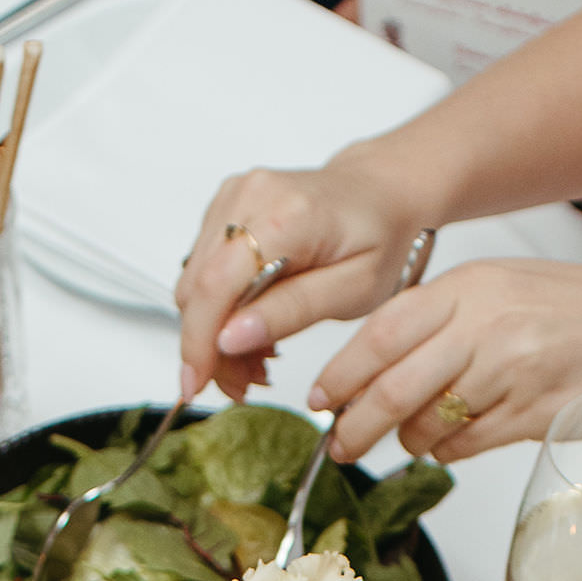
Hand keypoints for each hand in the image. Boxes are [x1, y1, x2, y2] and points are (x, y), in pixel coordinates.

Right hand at [178, 158, 421, 403]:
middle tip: (247, 382)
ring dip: (216, 332)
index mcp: (288, 214)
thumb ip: (292, 311)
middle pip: (199, 288)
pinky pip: (204, 269)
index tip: (196, 385)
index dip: (198, 342)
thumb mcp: (355, 290)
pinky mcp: (226, 206)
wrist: (385, 195)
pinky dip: (222, 308)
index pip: (217, 284)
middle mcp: (252, 196)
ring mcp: (235, 197)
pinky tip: (255, 324)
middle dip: (211, 347)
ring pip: (196, 284)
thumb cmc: (381, 239)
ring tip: (260, 356)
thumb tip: (231, 338)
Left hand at [306, 257, 581, 462]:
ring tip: (401, 443)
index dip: (342, 369)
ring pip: (426, 419)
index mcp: (474, 286)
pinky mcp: (529, 416)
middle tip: (339, 444)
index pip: (384, 330)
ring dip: (405, 439)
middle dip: (355, 422)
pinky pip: (465, 444)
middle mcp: (486, 325)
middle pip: (392, 383)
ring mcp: (509, 372)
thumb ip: (449, 320)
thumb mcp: (509, 293)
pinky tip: (446, 447)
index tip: (320, 396)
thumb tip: (384, 364)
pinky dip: (446, 452)